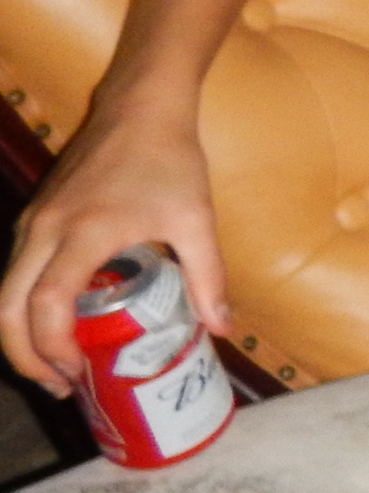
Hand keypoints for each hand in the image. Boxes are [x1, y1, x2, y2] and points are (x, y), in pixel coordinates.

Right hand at [0, 97, 227, 398]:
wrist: (140, 107)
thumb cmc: (171, 160)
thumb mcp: (196, 219)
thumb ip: (208, 277)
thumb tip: (222, 330)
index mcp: (84, 232)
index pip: (46, 302)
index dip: (52, 345)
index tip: (76, 373)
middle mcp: (44, 229)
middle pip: (6, 307)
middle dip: (24, 355)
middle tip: (58, 385)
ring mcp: (33, 221)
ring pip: (3, 290)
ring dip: (19, 333)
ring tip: (56, 366)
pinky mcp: (35, 216)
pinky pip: (14, 271)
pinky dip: (22, 307)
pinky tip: (54, 325)